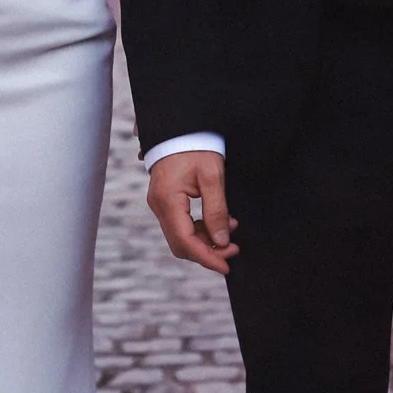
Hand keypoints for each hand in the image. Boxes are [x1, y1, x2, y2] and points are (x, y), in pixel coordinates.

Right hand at [145, 150, 236, 275]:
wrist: (181, 127)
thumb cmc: (196, 146)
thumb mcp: (212, 176)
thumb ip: (216, 210)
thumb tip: (221, 241)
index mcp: (168, 200)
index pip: (185, 241)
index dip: (207, 258)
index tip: (226, 266)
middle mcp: (159, 205)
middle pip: (181, 244)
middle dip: (208, 251)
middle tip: (233, 250)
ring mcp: (160, 204)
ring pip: (181, 236)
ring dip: (206, 240)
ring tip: (231, 232)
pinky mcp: (166, 201)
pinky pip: (181, 224)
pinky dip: (201, 229)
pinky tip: (219, 222)